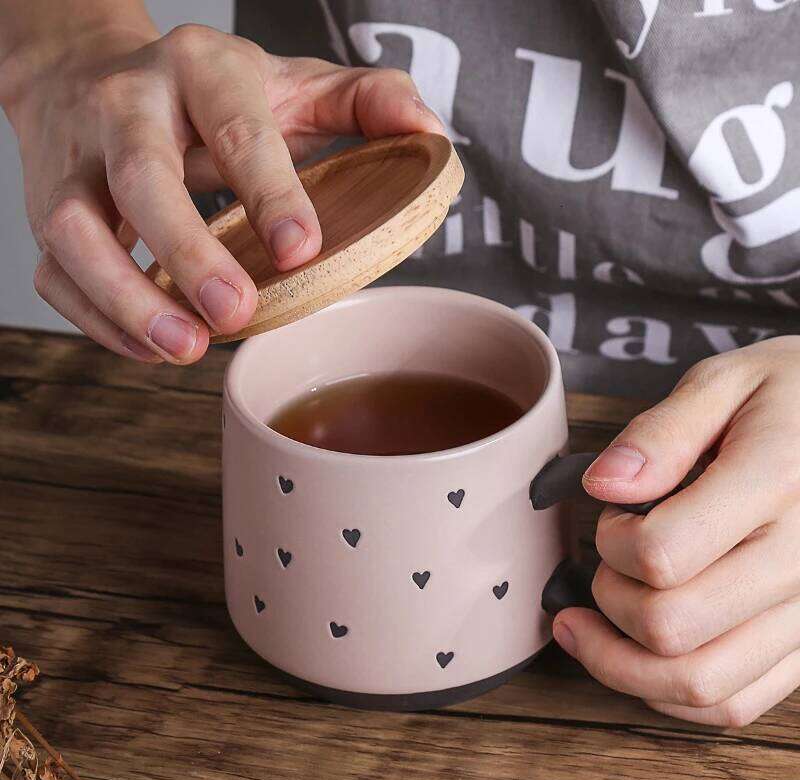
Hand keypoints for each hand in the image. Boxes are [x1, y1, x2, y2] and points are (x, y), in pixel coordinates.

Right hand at [3, 22, 442, 362]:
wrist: (89, 73)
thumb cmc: (209, 95)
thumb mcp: (293, 83)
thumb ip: (367, 99)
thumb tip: (430, 134)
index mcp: (201, 71)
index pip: (236, 128)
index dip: (269, 191)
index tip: (301, 251)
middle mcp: (128, 107)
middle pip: (142, 177)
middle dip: (189, 252)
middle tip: (235, 314)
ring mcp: (78, 161)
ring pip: (74, 229)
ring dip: (124, 298)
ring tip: (182, 348)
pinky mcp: (47, 207)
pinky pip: (54, 270)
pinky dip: (96, 318)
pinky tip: (148, 347)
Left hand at [553, 336, 799, 726]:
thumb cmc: (790, 396)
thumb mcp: (725, 382)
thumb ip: (660, 433)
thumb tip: (603, 485)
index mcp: (777, 483)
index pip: (664, 553)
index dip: (611, 540)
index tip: (611, 515)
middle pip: (673, 626)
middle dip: (610, 599)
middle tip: (605, 561)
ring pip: (702, 684)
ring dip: (623, 664)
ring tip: (588, 628)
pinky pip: (737, 701)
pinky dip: (670, 694)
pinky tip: (637, 659)